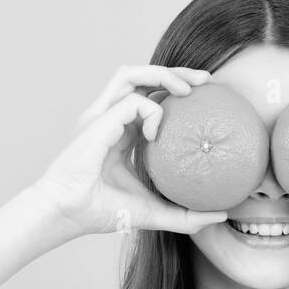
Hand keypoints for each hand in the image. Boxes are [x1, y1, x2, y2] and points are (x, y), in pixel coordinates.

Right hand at [33, 65, 228, 239]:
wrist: (69, 214)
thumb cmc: (102, 212)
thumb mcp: (153, 212)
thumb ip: (184, 215)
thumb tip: (220, 216)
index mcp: (119, 132)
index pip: (147, 98)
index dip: (174, 93)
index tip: (204, 100)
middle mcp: (109, 118)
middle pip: (142, 78)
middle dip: (175, 72)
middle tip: (206, 81)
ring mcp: (101, 115)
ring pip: (132, 75)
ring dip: (163, 74)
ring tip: (189, 88)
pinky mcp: (98, 120)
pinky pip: (133, 101)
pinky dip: (151, 112)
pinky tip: (156, 133)